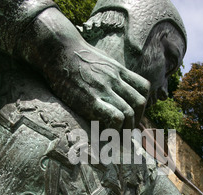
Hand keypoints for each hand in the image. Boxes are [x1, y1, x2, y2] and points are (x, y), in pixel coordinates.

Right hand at [19, 8, 150, 131]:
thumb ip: (111, 70)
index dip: (142, 103)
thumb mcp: (100, 59)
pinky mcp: (90, 100)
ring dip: (127, 128)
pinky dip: (115, 128)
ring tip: (118, 137)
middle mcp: (115, 79)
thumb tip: (117, 79)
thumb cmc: (76, 55)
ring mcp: (104, 89)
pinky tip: (107, 132)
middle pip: (139, 103)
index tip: (134, 114)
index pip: (144, 87)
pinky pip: (115, 117)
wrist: (58, 50)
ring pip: (130, 113)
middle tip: (127, 130)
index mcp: (118, 70)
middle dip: (136, 120)